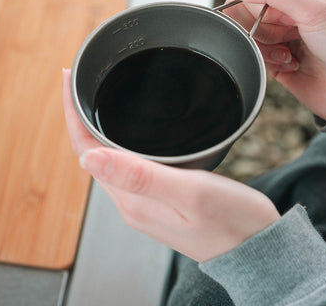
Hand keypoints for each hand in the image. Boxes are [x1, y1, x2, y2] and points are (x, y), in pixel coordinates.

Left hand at [62, 69, 279, 262]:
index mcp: (133, 199)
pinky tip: (129, 130)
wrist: (257, 246)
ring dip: (98, 128)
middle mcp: (132, 202)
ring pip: (108, 158)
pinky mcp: (160, 199)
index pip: (87, 151)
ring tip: (99, 98)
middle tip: (81, 81)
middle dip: (81, 116)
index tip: (68, 79)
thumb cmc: (233, 221)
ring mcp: (145, 202)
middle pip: (92, 153)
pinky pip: (128, 166)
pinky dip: (119, 142)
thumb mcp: (192, 192)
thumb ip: (142, 176)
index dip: (73, 114)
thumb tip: (89, 159)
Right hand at [219, 0, 325, 121]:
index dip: (251, 3)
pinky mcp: (270, 58)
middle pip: (242, 14)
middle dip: (262, 28)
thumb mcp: (311, 6)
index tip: (266, 16)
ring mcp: (275, 35)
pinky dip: (269, 62)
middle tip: (285, 33)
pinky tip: (291, 62)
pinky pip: (252, 56)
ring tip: (291, 51)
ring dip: (267, 48)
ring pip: (245, 37)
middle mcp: (281, 10)